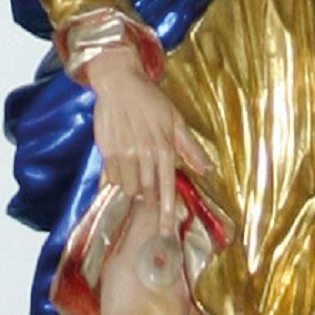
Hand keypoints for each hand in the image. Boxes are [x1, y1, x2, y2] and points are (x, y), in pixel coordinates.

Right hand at [86, 46, 212, 234]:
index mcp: (164, 146)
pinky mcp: (106, 149)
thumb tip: (208, 169)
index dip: (165, 212)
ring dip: (132, 190)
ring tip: (135, 181)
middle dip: (148, 204)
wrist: (120, 82)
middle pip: (146, 192)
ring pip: (127, 187)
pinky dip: (115, 182)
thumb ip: (191, 147)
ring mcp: (123, 152)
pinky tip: (119, 175)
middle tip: (149, 209)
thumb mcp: (176, 120)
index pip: (166, 187)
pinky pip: (111, 177)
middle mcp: (144, 152)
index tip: (165, 232)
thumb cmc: (151, 100)